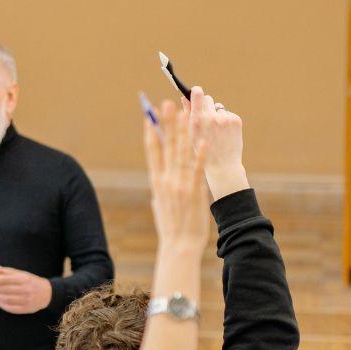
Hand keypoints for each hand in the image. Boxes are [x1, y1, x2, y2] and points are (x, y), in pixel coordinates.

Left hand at [0, 266, 52, 313]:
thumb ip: (8, 271)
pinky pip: (11, 308)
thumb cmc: (30, 282)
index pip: (7, 279)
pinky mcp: (26, 309)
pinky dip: (2, 305)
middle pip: (6, 290)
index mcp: (25, 279)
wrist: (47, 293)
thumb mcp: (22, 274)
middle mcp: (26, 289)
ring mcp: (27, 300)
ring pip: (7, 299)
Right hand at [145, 99, 208, 250]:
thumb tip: (158, 178)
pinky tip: (202, 140)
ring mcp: (180, 185)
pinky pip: (197, 169)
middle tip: (166, 103)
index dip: (151, 133)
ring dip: (182, 131)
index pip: (152, 152)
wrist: (179, 245)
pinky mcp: (194, 191)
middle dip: (166, 124)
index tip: (148, 117)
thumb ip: (160, 188)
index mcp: (157, 182)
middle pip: (166, 146)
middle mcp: (166, 180)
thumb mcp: (160, 204)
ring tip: (183, 113)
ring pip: (181, 153)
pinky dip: (199, 154)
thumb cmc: (171, 227)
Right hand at [187, 85, 247, 200]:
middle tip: (205, 116)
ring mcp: (225, 119)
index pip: (198, 94)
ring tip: (215, 131)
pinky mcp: (236, 121)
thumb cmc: (202, 151)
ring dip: (216, 115)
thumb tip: (185, 97)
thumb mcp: (190, 134)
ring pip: (219, 108)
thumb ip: (187, 114)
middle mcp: (211, 117)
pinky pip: (228, 115)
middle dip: (206, 104)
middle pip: (208, 98)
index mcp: (197, 120)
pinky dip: (226, 122)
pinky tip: (223, 133)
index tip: (195, 92)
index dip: (196, 92)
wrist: (222, 166)